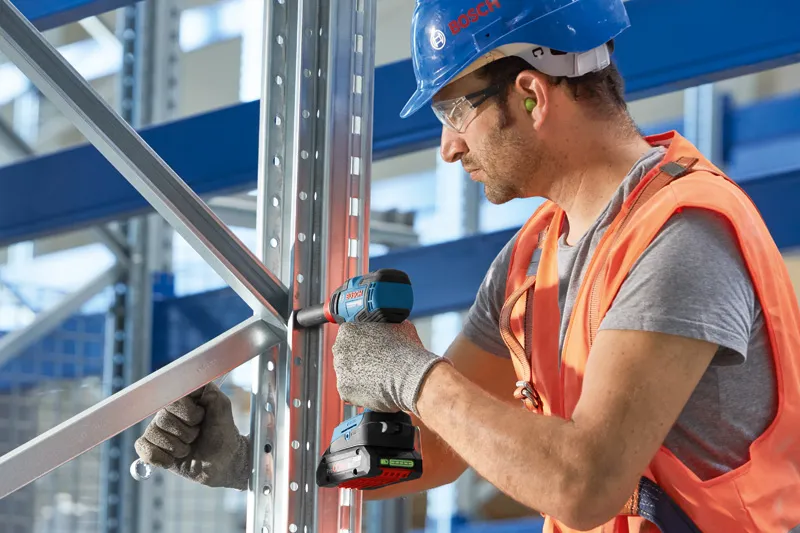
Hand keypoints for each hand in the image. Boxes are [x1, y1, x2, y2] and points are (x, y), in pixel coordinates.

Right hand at [134, 382, 250, 490]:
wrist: (221, 460)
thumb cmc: (222, 433)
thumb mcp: (223, 413)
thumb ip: (214, 398)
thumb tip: (202, 388)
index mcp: (184, 398)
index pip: (173, 398)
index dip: (188, 412)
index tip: (201, 417)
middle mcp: (168, 410)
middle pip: (163, 418)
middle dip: (186, 433)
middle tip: (197, 435)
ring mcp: (159, 428)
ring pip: (153, 434)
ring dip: (177, 447)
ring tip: (188, 448)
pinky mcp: (152, 447)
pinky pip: (143, 449)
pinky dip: (161, 458)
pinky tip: (173, 459)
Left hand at [332, 321, 449, 414]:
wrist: (410, 376)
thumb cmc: (406, 350)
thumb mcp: (398, 325)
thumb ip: (385, 325)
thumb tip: (389, 326)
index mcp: (348, 330)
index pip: (349, 335)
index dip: (361, 341)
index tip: (369, 347)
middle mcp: (339, 349)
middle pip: (345, 354)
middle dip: (357, 359)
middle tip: (374, 363)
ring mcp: (340, 370)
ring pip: (347, 373)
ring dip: (358, 375)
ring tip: (377, 377)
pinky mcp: (344, 389)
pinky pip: (350, 390)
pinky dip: (360, 391)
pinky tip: (374, 388)